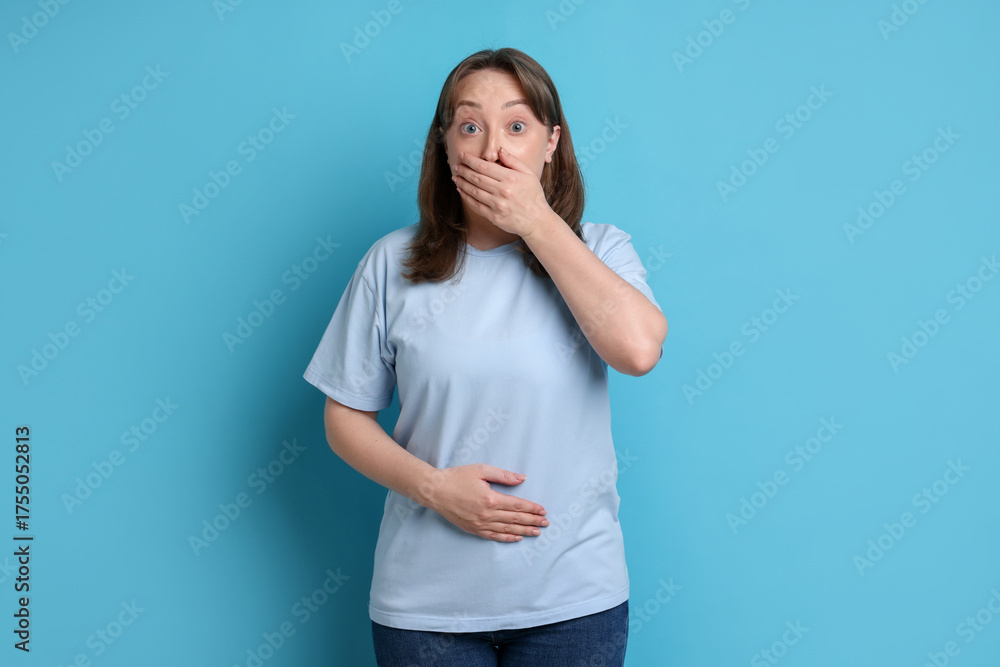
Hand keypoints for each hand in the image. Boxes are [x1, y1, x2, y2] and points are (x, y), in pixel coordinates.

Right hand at [422, 464, 548, 541]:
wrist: (435, 491)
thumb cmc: (457, 477)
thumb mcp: (481, 470)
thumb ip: (503, 475)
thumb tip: (522, 479)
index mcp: (491, 499)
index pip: (517, 506)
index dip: (532, 508)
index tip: (543, 510)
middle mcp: (487, 514)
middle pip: (515, 519)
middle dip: (532, 521)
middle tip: (546, 523)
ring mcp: (480, 524)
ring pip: (507, 530)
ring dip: (524, 531)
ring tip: (536, 532)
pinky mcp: (473, 529)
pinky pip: (494, 536)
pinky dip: (507, 538)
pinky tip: (517, 538)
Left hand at [451, 149, 554, 237]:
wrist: (537, 220)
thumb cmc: (534, 196)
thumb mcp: (528, 174)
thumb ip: (513, 161)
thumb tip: (499, 150)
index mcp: (510, 178)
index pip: (484, 166)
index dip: (470, 160)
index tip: (462, 156)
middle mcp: (502, 191)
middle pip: (477, 178)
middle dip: (463, 170)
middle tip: (456, 166)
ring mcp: (497, 205)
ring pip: (474, 191)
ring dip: (462, 183)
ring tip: (455, 177)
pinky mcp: (493, 216)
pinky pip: (476, 205)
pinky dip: (466, 197)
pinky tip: (461, 191)